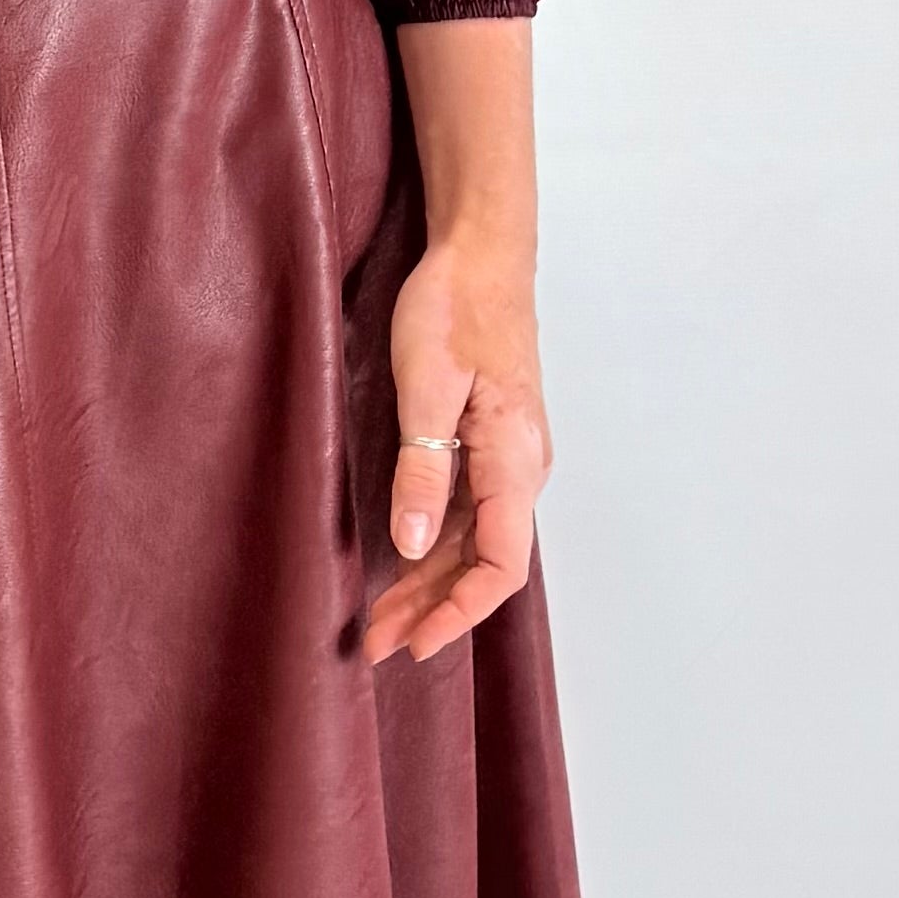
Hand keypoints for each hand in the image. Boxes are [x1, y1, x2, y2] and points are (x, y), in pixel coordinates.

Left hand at [363, 230, 550, 666]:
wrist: (483, 253)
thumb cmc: (454, 307)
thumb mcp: (425, 388)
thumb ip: (422, 470)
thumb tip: (414, 545)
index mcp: (515, 459)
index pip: (500, 565)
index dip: (459, 613)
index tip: (415, 644)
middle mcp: (523, 468)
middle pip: (484, 563)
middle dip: (432, 609)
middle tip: (375, 642)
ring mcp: (511, 457)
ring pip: (476, 541)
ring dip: (431, 582)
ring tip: (379, 616)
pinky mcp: (494, 443)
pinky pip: (472, 513)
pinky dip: (437, 546)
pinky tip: (404, 563)